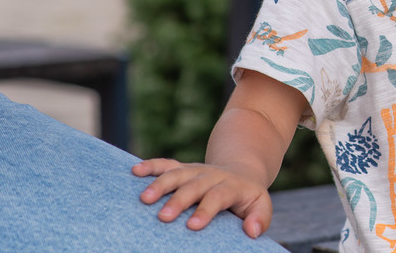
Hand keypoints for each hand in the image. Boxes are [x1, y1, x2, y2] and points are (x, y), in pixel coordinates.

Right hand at [132, 157, 272, 238]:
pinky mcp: (183, 168)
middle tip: (163, 217)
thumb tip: (253, 231)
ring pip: (177, 173)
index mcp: (231, 186)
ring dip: (160, 184)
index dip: (206, 209)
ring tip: (144, 199)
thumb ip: (260, 218)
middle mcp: (211, 175)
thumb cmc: (248, 198)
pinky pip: (166, 164)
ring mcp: (196, 170)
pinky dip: (150, 165)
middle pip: (194, 185)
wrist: (240, 172)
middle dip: (178, 200)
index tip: (192, 225)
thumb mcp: (261, 205)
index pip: (219, 196)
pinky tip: (135, 170)